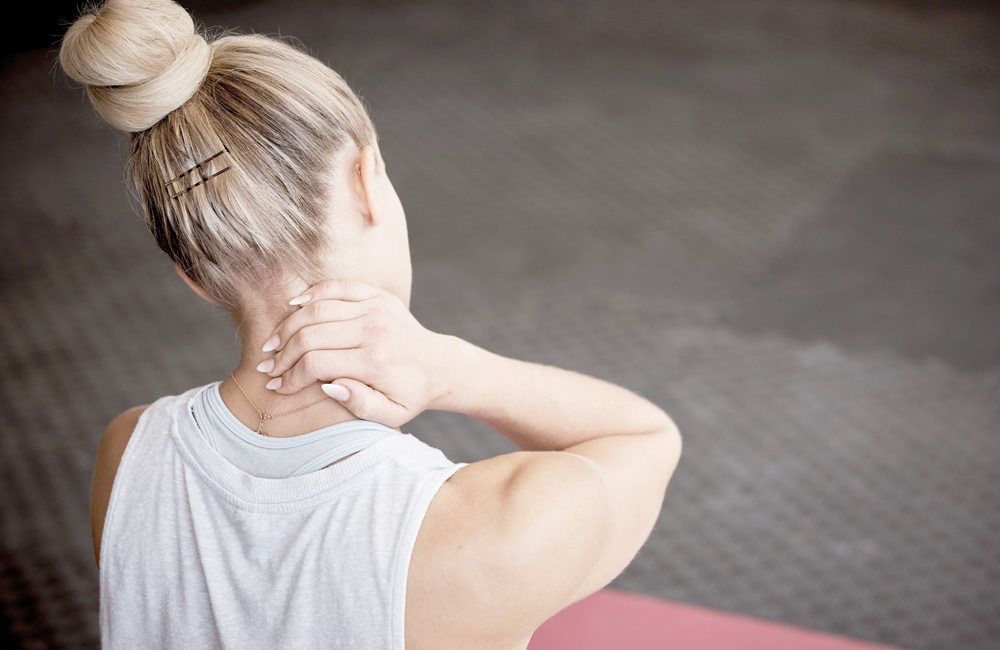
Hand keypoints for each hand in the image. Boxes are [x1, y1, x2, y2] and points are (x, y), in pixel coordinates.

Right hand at [258, 279, 450, 426]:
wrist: (439, 365)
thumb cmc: (410, 394)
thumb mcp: (391, 413)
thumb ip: (359, 405)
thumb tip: (328, 387)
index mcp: (375, 362)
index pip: (317, 364)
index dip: (290, 376)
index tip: (276, 386)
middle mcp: (374, 330)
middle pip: (311, 335)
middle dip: (282, 353)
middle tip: (267, 366)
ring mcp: (376, 307)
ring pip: (318, 309)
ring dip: (289, 325)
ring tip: (273, 343)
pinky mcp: (378, 295)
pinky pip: (337, 286)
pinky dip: (311, 294)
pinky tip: (293, 308)